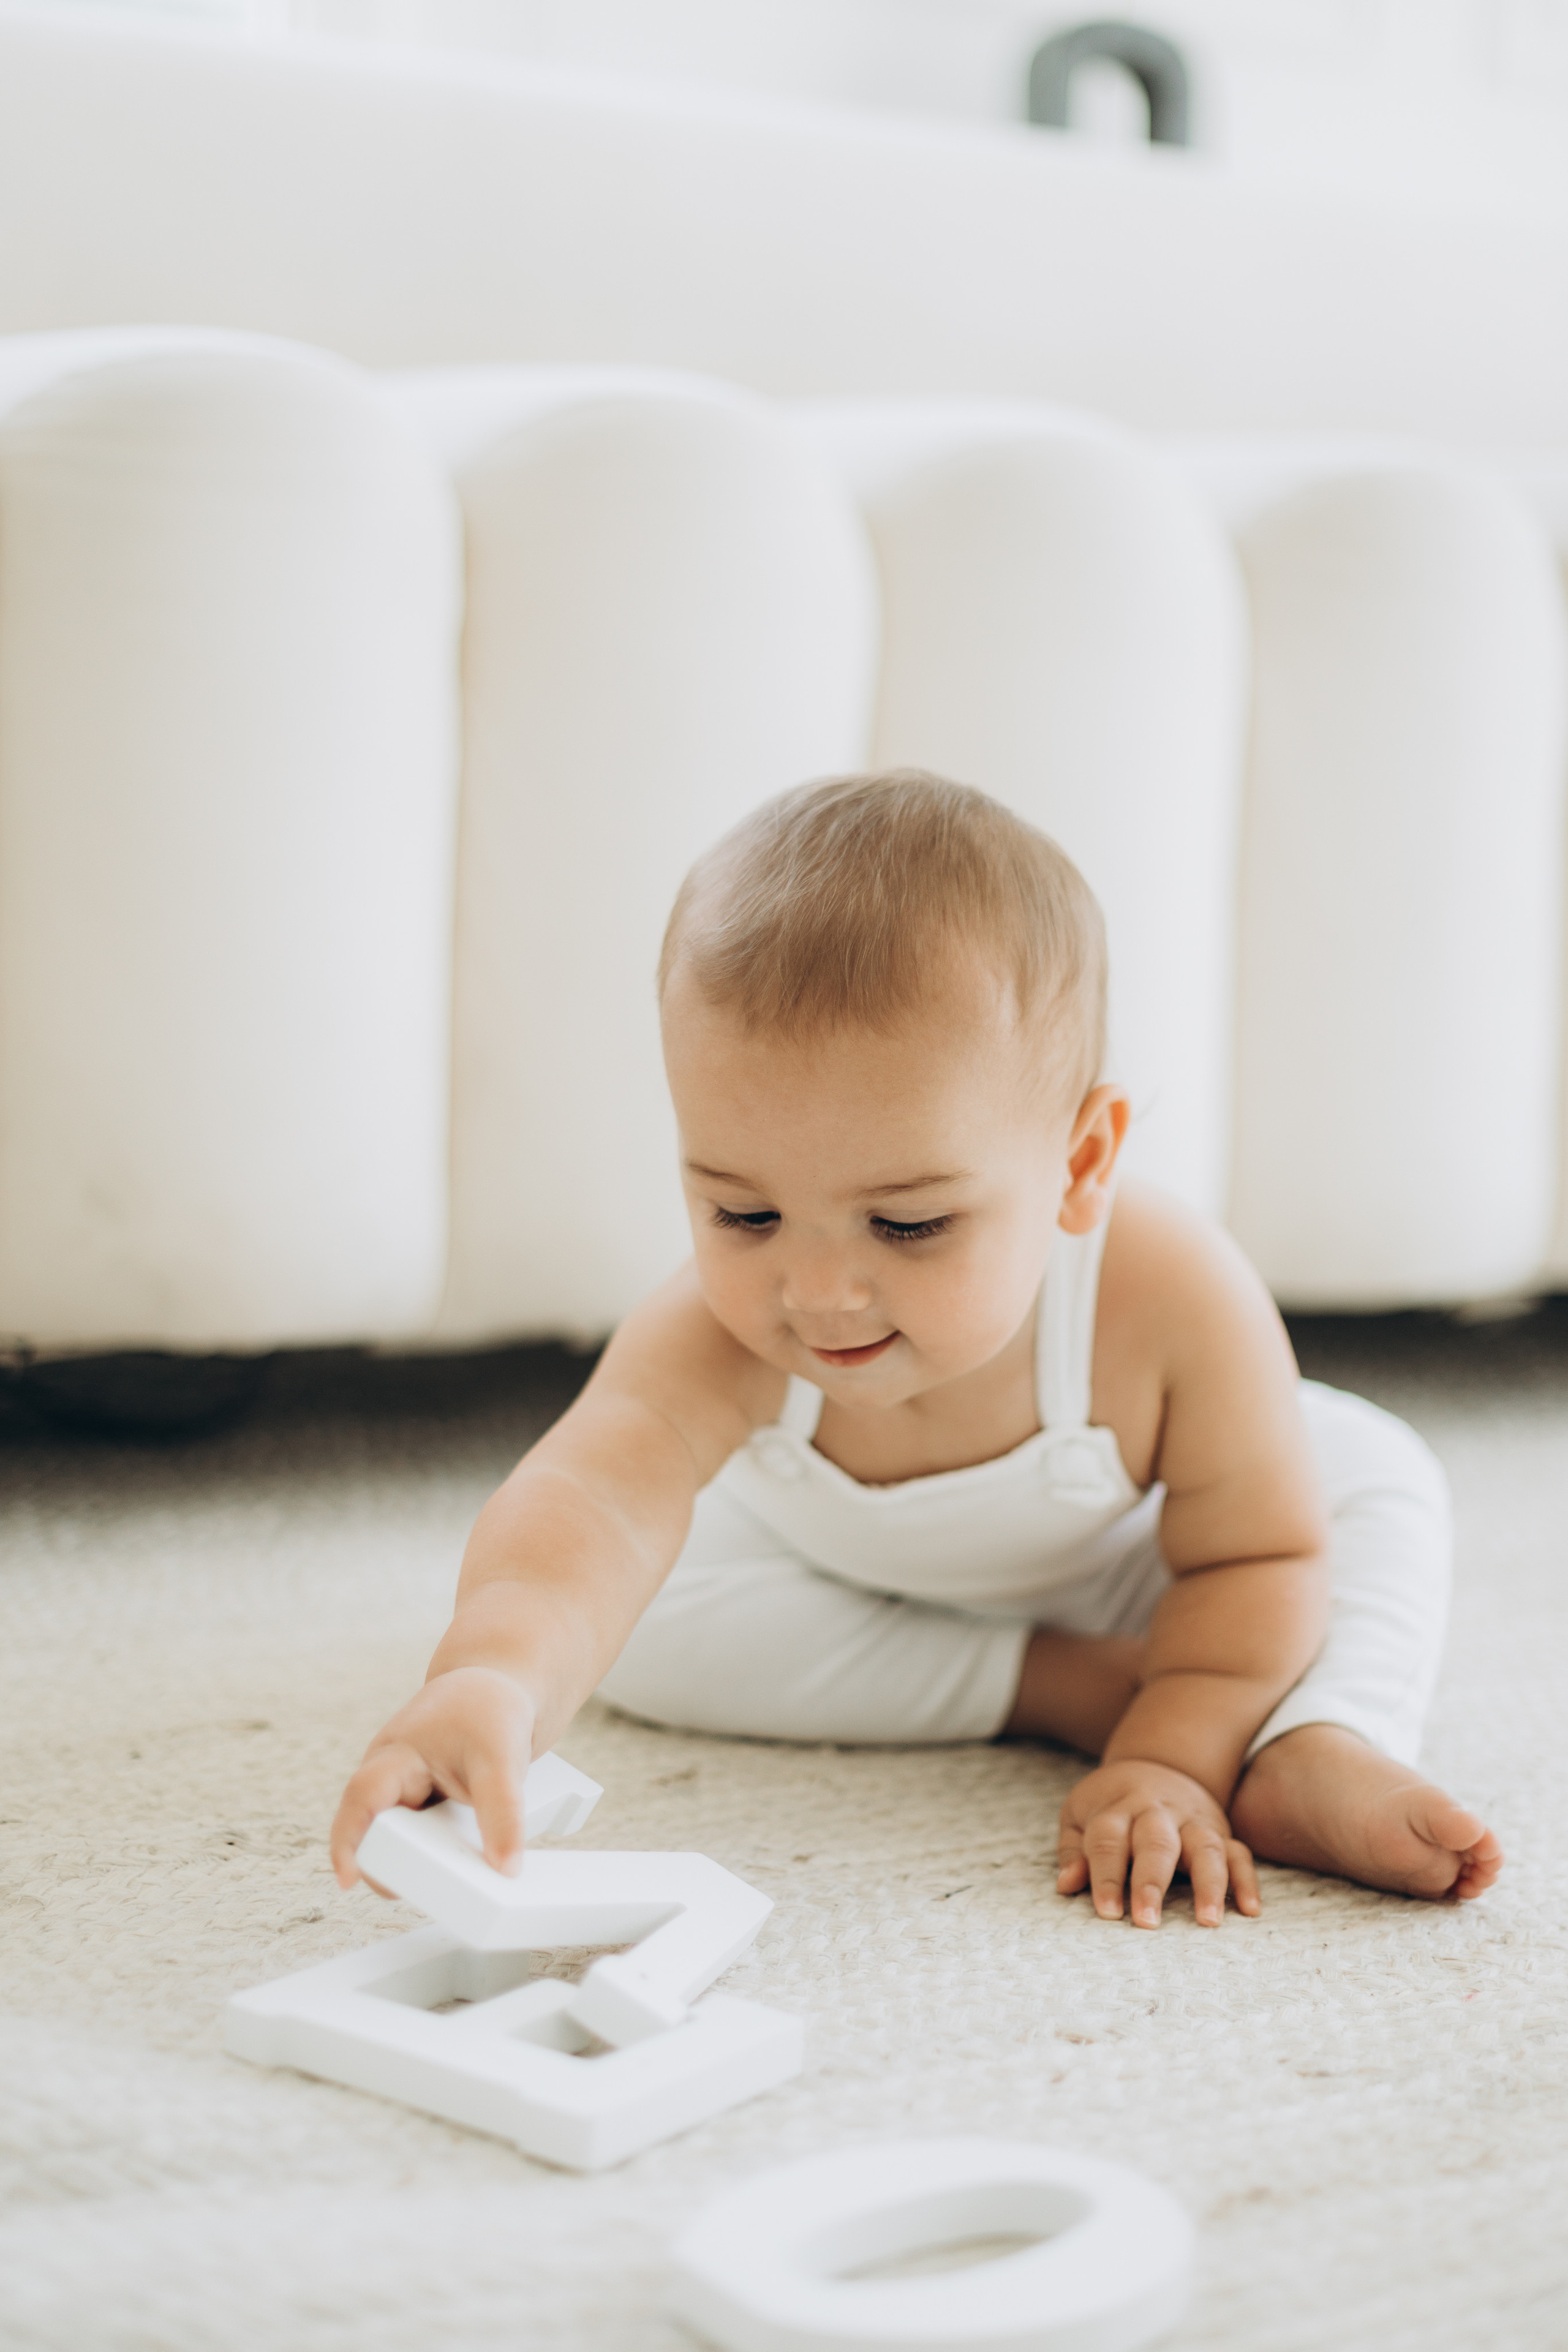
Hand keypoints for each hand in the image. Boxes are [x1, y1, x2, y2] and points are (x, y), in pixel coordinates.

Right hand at [330, 1666, 536, 1892]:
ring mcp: (405, 1793)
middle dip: (390, 1865)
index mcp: (395, 1755)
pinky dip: (438, 1855)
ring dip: (419, 1862)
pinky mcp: (425, 1807)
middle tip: (420, 1892)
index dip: (349, 1840)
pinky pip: (422, 1838)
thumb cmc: (488, 1712)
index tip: (349, 1878)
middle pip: (375, 1831)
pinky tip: (463, 1869)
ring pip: (400, 1840)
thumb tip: (506, 1869)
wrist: (498, 1690)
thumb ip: (504, 1813)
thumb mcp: (501, 1759)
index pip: (362, 1798)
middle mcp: (390, 1777)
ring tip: (454, 1882)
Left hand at [1055, 1757, 1259, 1928]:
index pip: (1108, 1840)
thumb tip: (1067, 1884)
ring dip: (1209, 1883)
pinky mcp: (1221, 1832)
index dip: (1106, 1877)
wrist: (1156, 1765)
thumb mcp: (1079, 1815)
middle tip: (1147, 1923)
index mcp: (1117, 1807)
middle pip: (1156, 1842)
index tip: (1108, 1913)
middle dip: (1151, 1882)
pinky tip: (1250, 1910)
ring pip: (1205, 1846)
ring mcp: (1193, 1820)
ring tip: (1208, 1922)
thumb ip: (1072, 1851)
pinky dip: (1247, 1881)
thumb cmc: (1109, 1804)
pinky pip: (1240, 1854)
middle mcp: (1157, 1811)